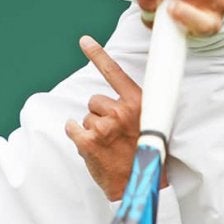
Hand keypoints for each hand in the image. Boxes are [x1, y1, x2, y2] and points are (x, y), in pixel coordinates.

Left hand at [65, 35, 165, 200]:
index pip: (114, 73)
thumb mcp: (151, 124)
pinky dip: (77, 135)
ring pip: (86, 116)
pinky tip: (90, 146)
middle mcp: (121, 110)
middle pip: (95, 100)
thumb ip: (134, 108)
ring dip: (92, 128)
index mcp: (138, 102)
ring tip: (107, 144)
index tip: (84, 40)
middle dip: (100, 114)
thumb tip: (116, 100)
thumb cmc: (145, 153)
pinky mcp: (89, 141)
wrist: (140, 183)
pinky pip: (73, 128)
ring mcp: (104, 126)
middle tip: (114, 133)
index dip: (98, 54)